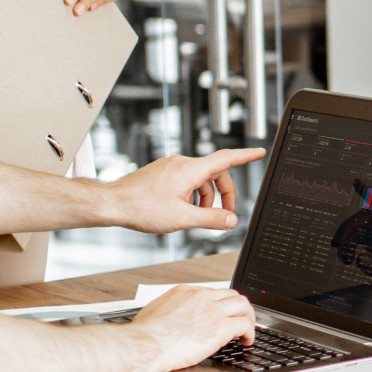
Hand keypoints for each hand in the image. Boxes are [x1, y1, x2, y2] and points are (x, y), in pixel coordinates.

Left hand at [102, 148, 264, 231]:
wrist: (112, 204)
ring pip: (199, 180)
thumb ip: (211, 219)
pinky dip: (191, 196)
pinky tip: (182, 212)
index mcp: (190, 170)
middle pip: (215, 174)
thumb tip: (230, 220)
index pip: (226, 159)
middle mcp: (181, 163)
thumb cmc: (140, 208)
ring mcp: (170, 167)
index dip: (246, 156)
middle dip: (223, 195)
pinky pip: (186, 181)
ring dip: (205, 199)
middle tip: (224, 216)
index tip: (259, 152)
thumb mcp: (182, 218)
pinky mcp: (161, 174)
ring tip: (197, 218)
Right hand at [133, 285, 255, 371]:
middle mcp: (201, 297)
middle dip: (240, 307)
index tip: (223, 312)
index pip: (212, 292)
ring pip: (243, 305)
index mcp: (185, 292)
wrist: (145, 344)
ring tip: (248, 329)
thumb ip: (170, 311)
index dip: (221, 303)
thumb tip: (172, 320)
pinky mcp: (220, 327)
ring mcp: (212, 310)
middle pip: (232, 294)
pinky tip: (247, 340)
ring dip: (249, 317)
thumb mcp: (155, 312)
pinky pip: (245, 325)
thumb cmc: (145, 335)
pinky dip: (250, 332)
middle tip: (242, 318)